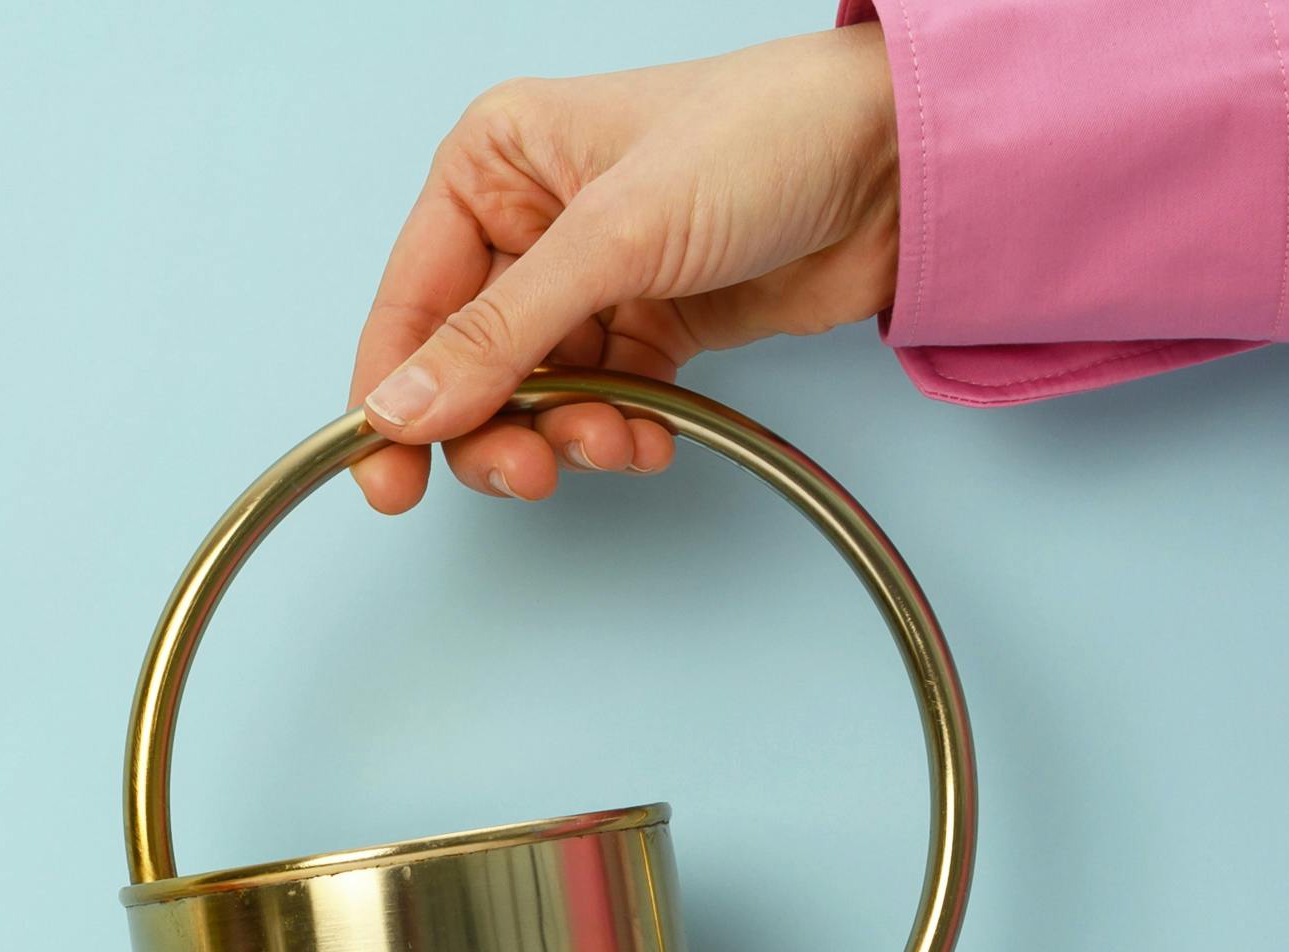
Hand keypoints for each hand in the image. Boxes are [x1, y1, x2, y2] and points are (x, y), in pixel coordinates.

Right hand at [348, 26, 900, 507]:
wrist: (899, 164)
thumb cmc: (768, 137)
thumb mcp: (614, 235)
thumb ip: (499, 334)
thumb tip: (401, 409)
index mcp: (494, 165)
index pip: (409, 302)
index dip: (392, 396)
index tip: (389, 476)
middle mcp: (528, 222)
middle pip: (463, 367)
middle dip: (493, 430)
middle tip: (529, 471)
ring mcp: (588, 281)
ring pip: (529, 399)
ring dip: (564, 438)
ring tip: (615, 442)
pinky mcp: (646, 327)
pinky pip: (596, 407)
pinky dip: (615, 435)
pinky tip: (651, 436)